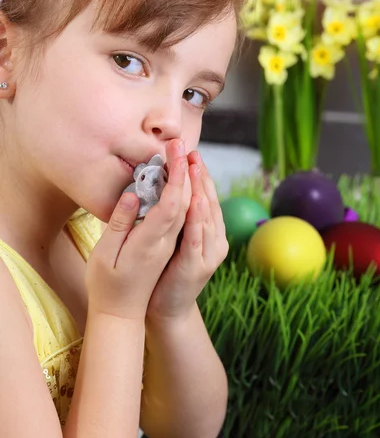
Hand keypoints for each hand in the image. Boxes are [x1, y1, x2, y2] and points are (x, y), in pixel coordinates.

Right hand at [85, 139, 187, 320]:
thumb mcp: (105, 256)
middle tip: (182, 143)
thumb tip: (133, 195)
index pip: (173, 204)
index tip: (177, 152)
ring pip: (191, 209)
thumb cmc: (107, 286)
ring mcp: (172, 244)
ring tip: (188, 156)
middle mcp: (168, 242)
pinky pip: (186, 216)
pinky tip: (185, 182)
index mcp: (152, 243)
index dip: (178, 176)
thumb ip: (119, 224)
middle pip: (187, 202)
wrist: (122, 315)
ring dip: (193, 181)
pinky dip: (189, 195)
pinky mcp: (170, 245)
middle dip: (188, 171)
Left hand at [146, 151, 228, 323]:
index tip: (189, 151)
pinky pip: (197, 239)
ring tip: (194, 168)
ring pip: (205, 215)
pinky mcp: (197, 266)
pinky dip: (197, 220)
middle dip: (198, 174)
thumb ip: (176, 215)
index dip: (197, 173)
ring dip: (199, 190)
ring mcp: (207, 253)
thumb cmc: (165, 270)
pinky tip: (194, 202)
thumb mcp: (173, 237)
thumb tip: (169, 186)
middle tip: (191, 150)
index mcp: (206, 229)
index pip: (203, 195)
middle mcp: (213, 238)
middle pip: (206, 200)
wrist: (166, 309)